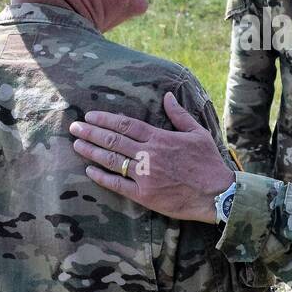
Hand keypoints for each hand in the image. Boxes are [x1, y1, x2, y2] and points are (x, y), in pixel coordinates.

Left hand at [70, 91, 235, 223]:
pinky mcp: (145, 195)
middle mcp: (149, 154)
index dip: (105, 120)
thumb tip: (168, 96)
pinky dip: (102, 177)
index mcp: (160, 138)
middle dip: (91, 133)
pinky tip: (89, 170)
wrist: (216, 194)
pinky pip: (117, 184)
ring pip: (112, 160)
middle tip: (74, 128)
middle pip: (113, 140)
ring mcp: (145, 175)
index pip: (126, 125)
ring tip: (76, 145)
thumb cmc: (209, 163)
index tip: (90, 116)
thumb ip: (180, 115)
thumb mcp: (198, 133)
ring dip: (92, 152)